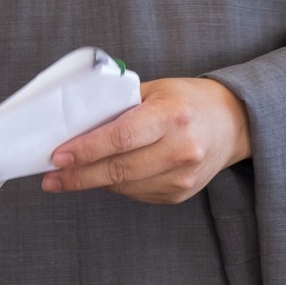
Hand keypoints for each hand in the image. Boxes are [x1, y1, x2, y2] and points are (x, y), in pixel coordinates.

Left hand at [41, 77, 250, 205]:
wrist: (233, 123)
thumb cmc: (187, 100)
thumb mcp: (156, 90)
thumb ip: (120, 106)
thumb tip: (77, 126)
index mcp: (172, 116)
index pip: (121, 137)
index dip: (86, 150)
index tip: (58, 156)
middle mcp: (181, 149)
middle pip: (119, 169)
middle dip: (79, 175)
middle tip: (52, 177)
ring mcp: (183, 177)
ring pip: (125, 186)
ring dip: (94, 181)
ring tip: (70, 175)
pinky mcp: (181, 194)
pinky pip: (137, 194)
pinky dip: (117, 185)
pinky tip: (107, 174)